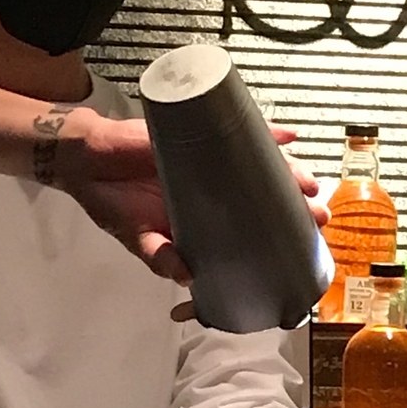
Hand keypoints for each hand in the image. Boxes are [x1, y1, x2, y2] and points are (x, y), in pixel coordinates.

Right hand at [56, 113, 318, 288]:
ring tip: (308, 181)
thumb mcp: (136, 236)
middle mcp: (213, 189)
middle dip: (293, 204)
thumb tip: (186, 278)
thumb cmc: (113, 203)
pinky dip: (264, 130)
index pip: (249, 228)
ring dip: (286, 171)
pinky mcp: (198, 135)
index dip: (277, 234)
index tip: (304, 244)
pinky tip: (287, 133)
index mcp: (203, 218)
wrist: (86, 160)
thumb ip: (159, 257)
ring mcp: (209, 161)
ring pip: (256, 164)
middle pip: (262, 195)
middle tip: (319, 213)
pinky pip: (235, 129)